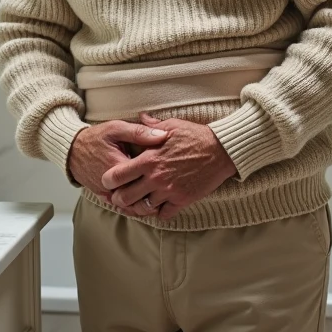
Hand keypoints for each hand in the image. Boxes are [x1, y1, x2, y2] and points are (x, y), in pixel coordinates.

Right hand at [68, 120, 167, 204]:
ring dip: (147, 204)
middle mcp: (112, 184)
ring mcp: (107, 193)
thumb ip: (139, 132)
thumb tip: (163, 135)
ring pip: (131, 207)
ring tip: (164, 197)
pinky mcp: (104, 197)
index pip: (146, 176)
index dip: (163, 176)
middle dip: (158, 195)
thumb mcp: (116, 128)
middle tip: (175, 189)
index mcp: (118, 166)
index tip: (176, 172)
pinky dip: (135, 206)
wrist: (72, 150)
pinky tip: (147, 201)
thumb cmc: (95, 137)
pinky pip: (122, 207)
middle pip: (141, 196)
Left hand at [101, 112, 237, 220]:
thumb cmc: (196, 136)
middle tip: (120, 195)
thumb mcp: (172, 126)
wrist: (222, 151)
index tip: (109, 180)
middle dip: (119, 198)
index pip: (117, 175)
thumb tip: (139, 117)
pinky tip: (159, 205)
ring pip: (143, 209)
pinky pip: (163, 214)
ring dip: (139, 206)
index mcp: (149, 159)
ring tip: (138, 202)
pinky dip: (159, 212)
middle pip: (125, 198)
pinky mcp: (182, 200)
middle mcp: (156, 178)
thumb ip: (151, 126)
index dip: (108, 180)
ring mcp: (169, 191)